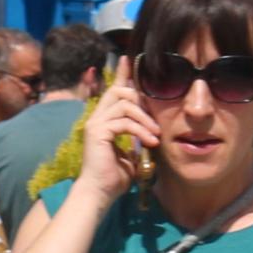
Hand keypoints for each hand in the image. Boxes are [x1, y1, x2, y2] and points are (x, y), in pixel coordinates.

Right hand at [79, 79, 159, 196]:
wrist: (101, 192)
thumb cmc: (115, 176)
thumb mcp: (131, 152)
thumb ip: (137, 137)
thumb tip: (152, 131)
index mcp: (105, 119)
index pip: (114, 90)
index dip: (122, 74)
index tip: (130, 59)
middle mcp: (97, 117)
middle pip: (120, 91)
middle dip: (141, 99)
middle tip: (155, 119)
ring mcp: (96, 124)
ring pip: (124, 104)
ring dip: (145, 118)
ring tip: (156, 135)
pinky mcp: (98, 132)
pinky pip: (124, 122)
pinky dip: (141, 130)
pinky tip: (150, 142)